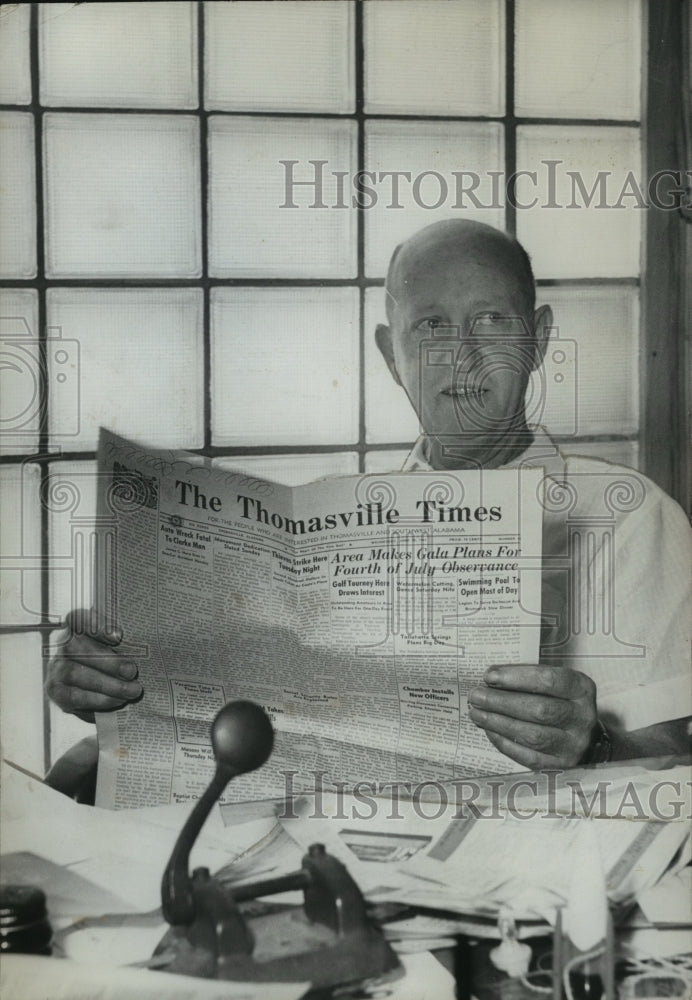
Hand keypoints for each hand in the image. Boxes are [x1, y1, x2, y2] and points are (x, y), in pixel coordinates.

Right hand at [46, 609, 141, 721]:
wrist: (98, 688)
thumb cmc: (113, 660)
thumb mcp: (119, 645)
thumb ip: (124, 640)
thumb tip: (138, 641)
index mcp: (76, 626)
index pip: (78, 617)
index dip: (95, 624)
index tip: (119, 636)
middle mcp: (61, 644)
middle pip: (75, 647)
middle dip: (108, 661)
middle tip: (132, 672)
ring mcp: (55, 667)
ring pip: (75, 673)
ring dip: (108, 684)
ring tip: (132, 691)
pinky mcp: (56, 691)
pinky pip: (75, 696)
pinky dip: (100, 699)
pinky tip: (119, 700)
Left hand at [468, 664, 597, 768]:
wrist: (583, 735)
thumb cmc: (559, 701)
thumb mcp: (554, 683)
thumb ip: (527, 678)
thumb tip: (491, 679)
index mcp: (581, 689)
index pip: (548, 680)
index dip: (516, 677)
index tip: (490, 675)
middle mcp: (582, 718)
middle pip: (538, 710)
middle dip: (501, 702)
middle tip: (476, 695)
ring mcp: (573, 745)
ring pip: (531, 735)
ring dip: (498, 722)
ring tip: (476, 713)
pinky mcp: (560, 765)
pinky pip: (527, 756)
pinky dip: (504, 742)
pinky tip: (489, 730)